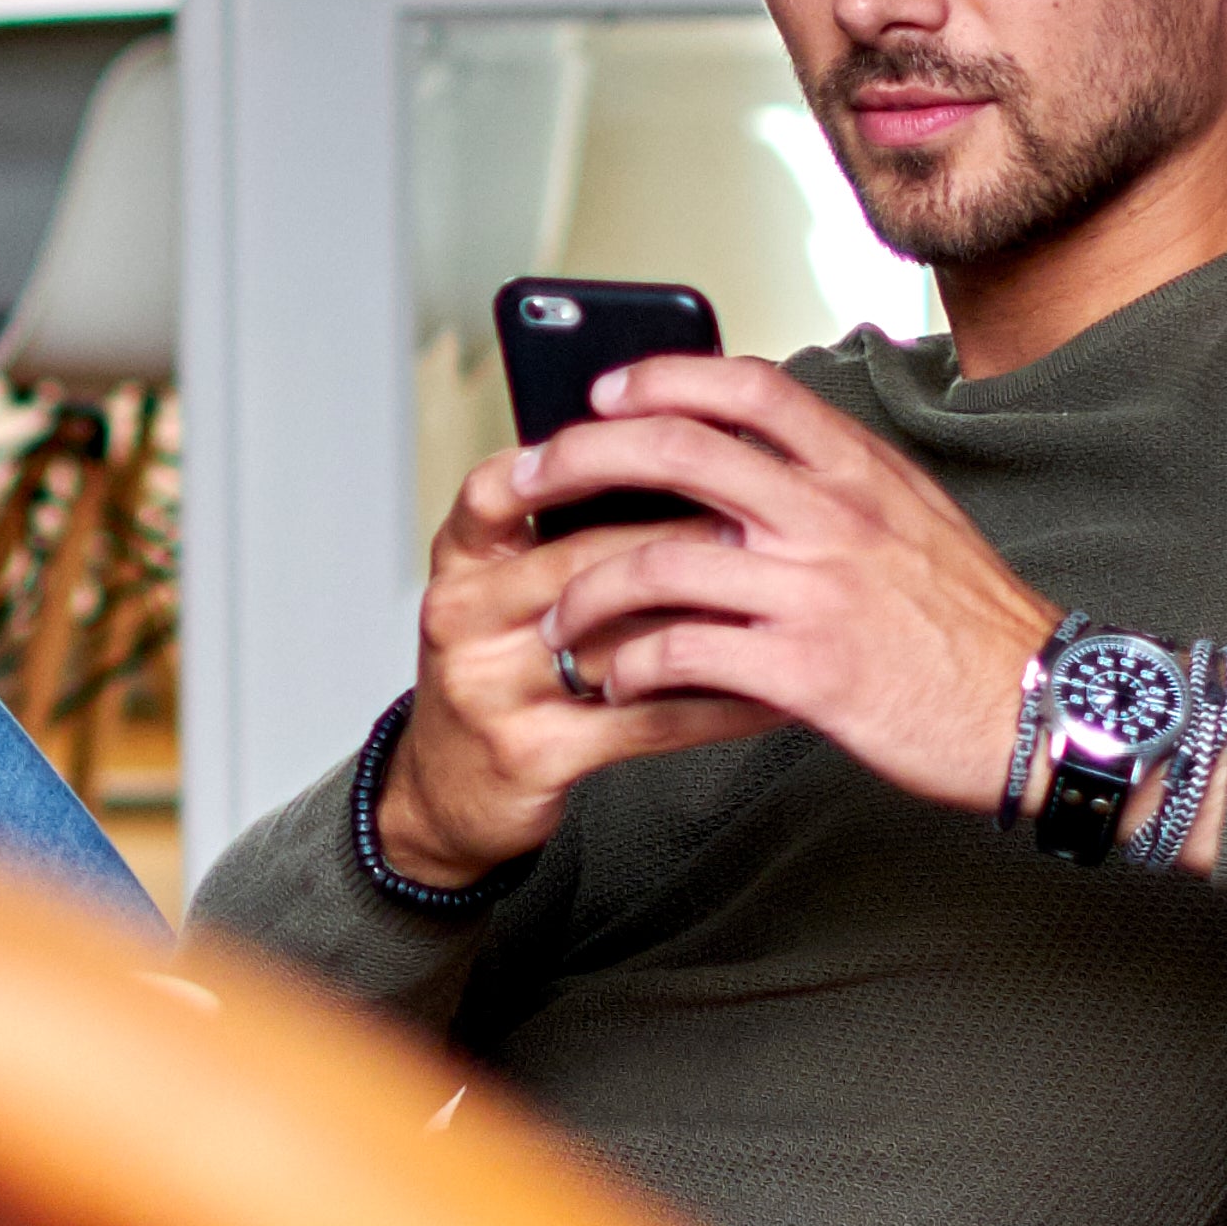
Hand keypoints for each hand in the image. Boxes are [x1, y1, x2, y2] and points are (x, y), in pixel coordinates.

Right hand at [370, 439, 767, 891]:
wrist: (445, 790)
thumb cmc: (499, 672)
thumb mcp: (502, 593)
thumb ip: (561, 534)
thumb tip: (680, 471)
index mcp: (461, 563)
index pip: (496, 490)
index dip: (569, 460)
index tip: (650, 435)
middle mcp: (464, 617)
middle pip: (577, 559)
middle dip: (678, 537)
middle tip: (761, 518)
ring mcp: (491, 687)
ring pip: (617, 640)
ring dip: (709, 620)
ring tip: (781, 599)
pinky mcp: (532, 752)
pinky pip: (646, 719)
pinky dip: (717, 704)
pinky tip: (766, 690)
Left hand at [466, 355, 1067, 833]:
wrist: (1042, 711)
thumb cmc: (967, 620)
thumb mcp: (913, 517)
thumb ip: (832, 482)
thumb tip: (742, 453)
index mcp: (859, 469)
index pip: (747, 386)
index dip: (662, 377)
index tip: (604, 393)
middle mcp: (833, 515)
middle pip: (675, 450)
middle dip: (578, 459)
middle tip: (527, 483)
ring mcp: (817, 591)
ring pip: (656, 561)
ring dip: (585, 591)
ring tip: (559, 620)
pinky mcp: (806, 672)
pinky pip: (682, 655)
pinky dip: (631, 667)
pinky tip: (619, 680)